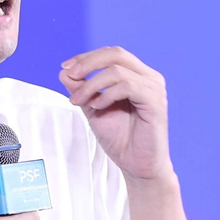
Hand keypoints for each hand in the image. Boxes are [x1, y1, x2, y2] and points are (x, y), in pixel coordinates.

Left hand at [59, 46, 172, 180]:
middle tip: (70, 75)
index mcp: (136, 75)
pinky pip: (128, 86)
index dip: (86, 57)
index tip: (65, 68)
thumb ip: (81, 90)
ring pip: (117, 70)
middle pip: (116, 54)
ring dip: (92, 84)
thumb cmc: (120, 138)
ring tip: (79, 100)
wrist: (136, 165)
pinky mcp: (155, 102)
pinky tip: (97, 106)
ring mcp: (154, 88)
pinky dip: (107, 95)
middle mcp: (148, 77)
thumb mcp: (92, 109)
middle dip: (88, 63)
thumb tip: (64, 71)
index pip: (111, 54)